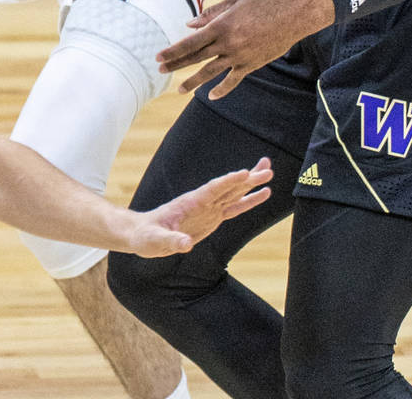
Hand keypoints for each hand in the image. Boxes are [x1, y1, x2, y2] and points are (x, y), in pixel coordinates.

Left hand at [128, 158, 273, 255]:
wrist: (143, 233)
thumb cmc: (146, 236)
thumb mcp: (155, 241)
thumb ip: (171, 241)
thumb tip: (186, 243)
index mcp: (190, 203)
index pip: (213, 189)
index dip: (229, 181)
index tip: (246, 172)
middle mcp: (202, 202)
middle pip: (229, 187)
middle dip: (248, 178)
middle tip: (268, 168)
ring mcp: (208, 209)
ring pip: (234, 193)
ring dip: (251, 183)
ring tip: (269, 171)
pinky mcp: (212, 218)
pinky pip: (233, 208)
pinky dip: (248, 201)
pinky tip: (261, 194)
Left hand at [158, 0, 334, 98]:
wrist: (292, 16)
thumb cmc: (262, 3)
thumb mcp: (235, 2)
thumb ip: (211, 14)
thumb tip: (190, 24)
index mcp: (221, 26)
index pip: (191, 41)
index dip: (174, 50)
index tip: (158, 56)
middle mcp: (228, 43)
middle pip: (196, 57)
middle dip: (176, 64)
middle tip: (160, 69)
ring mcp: (239, 56)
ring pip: (211, 72)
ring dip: (193, 81)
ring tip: (178, 89)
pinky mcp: (251, 65)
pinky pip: (233, 80)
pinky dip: (222, 89)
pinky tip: (211, 96)